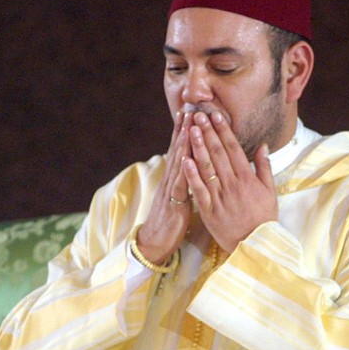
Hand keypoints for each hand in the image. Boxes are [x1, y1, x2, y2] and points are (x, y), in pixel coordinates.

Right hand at [136, 111, 191, 264]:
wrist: (155, 242)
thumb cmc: (170, 221)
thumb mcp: (179, 197)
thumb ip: (185, 182)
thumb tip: (193, 168)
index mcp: (174, 178)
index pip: (180, 150)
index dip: (185, 131)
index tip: (191, 112)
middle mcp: (171, 179)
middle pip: (178, 149)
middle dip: (184, 128)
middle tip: (190, 107)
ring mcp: (170, 189)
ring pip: (179, 161)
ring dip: (184, 141)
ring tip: (189, 123)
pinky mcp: (174, 202)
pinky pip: (180, 183)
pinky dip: (183, 168)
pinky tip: (187, 156)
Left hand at [183, 111, 276, 252]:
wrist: (255, 245)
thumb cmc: (263, 218)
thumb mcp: (270, 191)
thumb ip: (264, 167)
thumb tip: (262, 146)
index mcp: (247, 178)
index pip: (233, 148)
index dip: (224, 130)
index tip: (216, 115)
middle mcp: (233, 184)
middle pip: (218, 153)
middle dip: (208, 132)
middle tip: (199, 115)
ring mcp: (220, 197)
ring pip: (207, 167)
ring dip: (198, 146)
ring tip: (190, 129)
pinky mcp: (208, 210)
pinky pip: (198, 189)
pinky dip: (191, 174)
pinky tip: (184, 159)